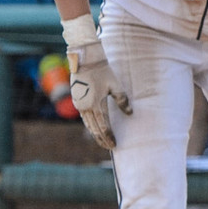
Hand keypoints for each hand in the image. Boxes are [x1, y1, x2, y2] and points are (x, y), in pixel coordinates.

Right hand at [67, 36, 130, 150]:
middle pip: (94, 128)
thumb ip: (122, 100)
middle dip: (102, 139)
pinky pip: (84, 117)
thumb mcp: (115, 85)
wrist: (86, 61)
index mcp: (95, 104)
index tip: (114, 145)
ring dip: (95, 134)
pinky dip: (90, 125)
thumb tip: (130, 113)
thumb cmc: (103, 71)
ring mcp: (79, 104)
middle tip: (110, 147)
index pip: (103, 126)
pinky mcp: (77, 100)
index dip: (109, 137)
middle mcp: (85, 107)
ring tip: (103, 141)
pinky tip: (94, 129)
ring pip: (88, 124)